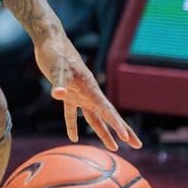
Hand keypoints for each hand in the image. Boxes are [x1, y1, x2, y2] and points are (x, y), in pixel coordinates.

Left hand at [33, 30, 140, 149]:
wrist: (49, 40)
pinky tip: (74, 137)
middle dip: (122, 130)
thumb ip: (58, 82)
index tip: (126, 138)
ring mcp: (78, 93)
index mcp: (90, 87)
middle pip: (108, 115)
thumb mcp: (56, 67)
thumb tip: (57, 95)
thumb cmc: (55, 52)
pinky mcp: (67, 93)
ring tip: (113, 147)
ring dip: (102, 132)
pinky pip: (72, 113)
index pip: (106, 109)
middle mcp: (88, 92)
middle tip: (138, 144)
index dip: (116, 124)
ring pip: (94, 117)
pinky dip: (72, 124)